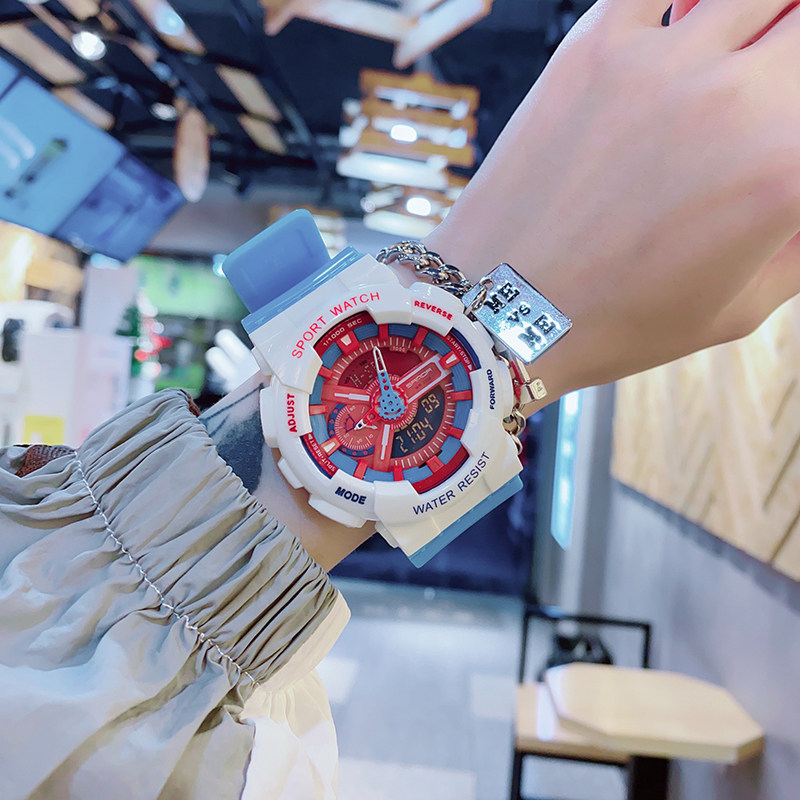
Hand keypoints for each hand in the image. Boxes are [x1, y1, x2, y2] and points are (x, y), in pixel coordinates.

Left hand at [425, 0, 799, 400]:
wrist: (503, 309)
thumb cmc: (614, 320)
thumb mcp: (741, 307)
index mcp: (787, 165)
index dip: (799, 116)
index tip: (780, 130)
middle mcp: (735, 98)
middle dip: (790, 50)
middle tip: (766, 81)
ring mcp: (659, 61)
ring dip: (757, 18)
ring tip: (731, 61)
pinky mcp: (593, 45)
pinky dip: (684, 4)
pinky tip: (680, 34)